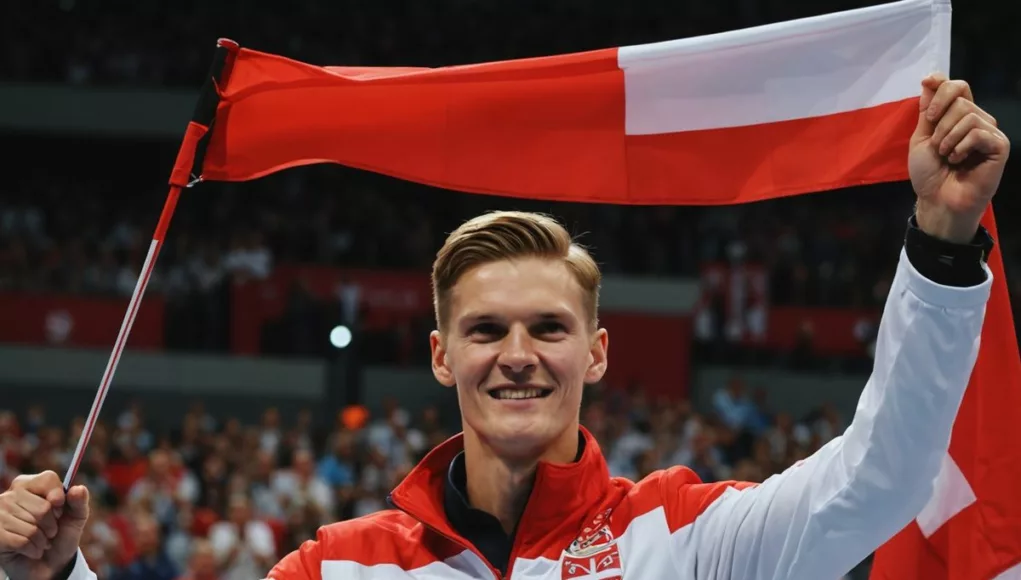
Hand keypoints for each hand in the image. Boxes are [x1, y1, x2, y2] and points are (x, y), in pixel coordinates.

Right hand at [0, 472, 89, 579]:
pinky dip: (33, 550)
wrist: (48, 563)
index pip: (48, 479)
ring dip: (43, 540)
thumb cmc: (60, 535)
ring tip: (39, 541)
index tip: (60, 511)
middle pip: (43, 508)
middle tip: (49, 531)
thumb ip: (79, 501)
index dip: (60, 498)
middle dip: (52, 525)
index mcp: (29, 484)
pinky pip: (22, 541)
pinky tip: (31, 550)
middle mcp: (10, 495)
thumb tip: (78, 489)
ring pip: (33, 527)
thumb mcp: (75, 517)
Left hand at [908, 74, 1010, 242]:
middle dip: (939, 124)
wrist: (937, 200)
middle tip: (936, 147)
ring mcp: (989, 133)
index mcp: (957, 117)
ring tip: (946, 156)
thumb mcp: (922, 138)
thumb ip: (928, 111)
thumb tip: (930, 79)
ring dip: (948, 137)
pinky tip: (958, 160)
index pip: (957, 86)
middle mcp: (976, 120)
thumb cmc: (929, 173)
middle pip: (959, 99)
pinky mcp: (998, 146)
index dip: (942, 83)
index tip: (927, 82)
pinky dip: (961, 146)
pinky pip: (978, 132)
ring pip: (968, 114)